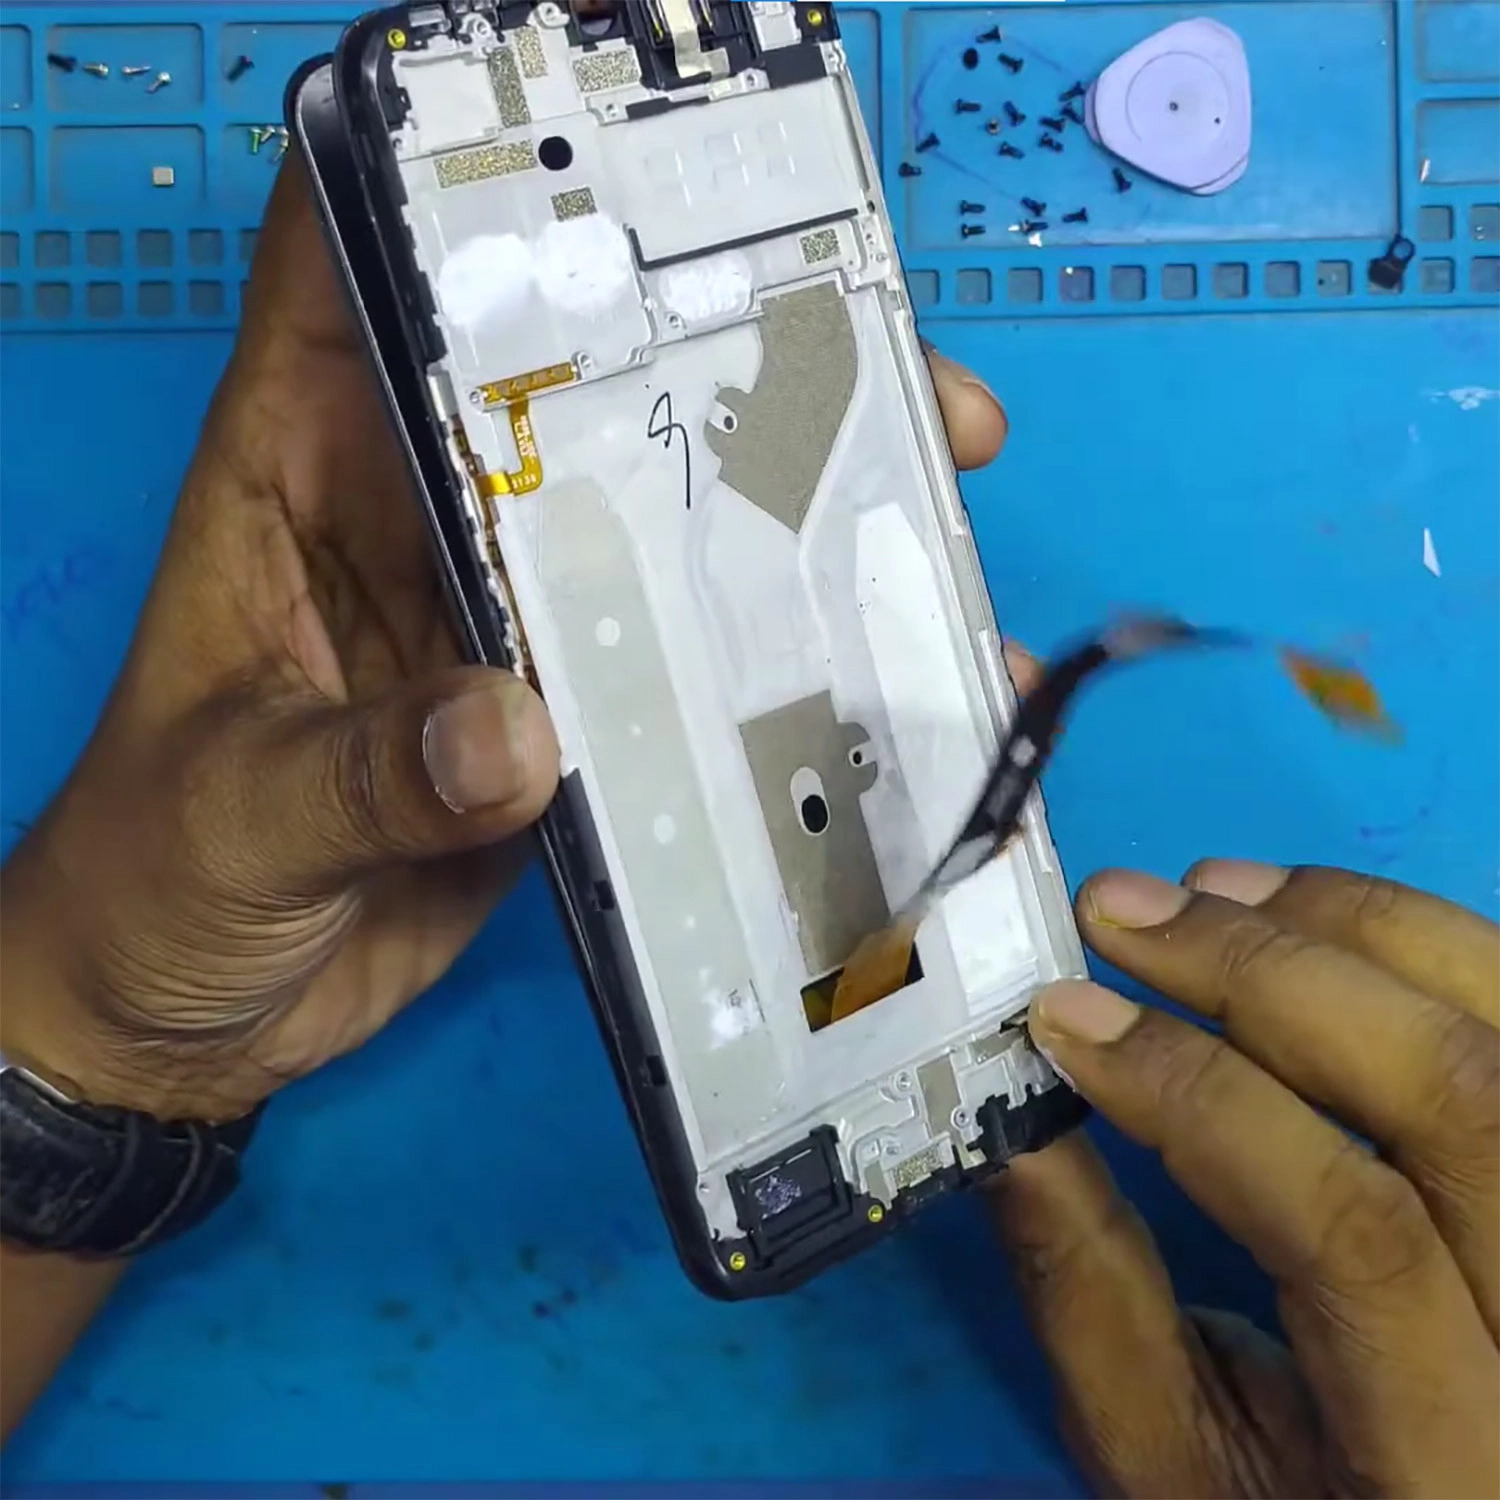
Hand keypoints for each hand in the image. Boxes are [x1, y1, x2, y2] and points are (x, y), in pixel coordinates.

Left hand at [0, 158, 1010, 1121]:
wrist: (194, 1017)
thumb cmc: (153, 878)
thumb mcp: (233, 809)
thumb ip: (361, 770)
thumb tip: (520, 729)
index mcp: (297, 468)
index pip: (363, 267)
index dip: (471, 190)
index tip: (623, 175)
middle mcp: (412, 513)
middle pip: (564, 382)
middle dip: (707, 347)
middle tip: (861, 364)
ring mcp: (497, 612)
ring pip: (642, 515)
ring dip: (764, 501)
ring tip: (908, 500)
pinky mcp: (556, 713)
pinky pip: (666, 660)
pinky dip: (754, 659)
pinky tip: (853, 663)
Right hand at [989, 858, 1497, 1496]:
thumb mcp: (1171, 1457)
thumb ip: (1090, 1295)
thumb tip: (1012, 1111)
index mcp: (1453, 1452)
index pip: (1352, 1233)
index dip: (1198, 1095)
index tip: (1063, 1016)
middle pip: (1459, 1100)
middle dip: (1269, 972)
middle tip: (1125, 912)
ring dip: (1357, 927)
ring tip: (1212, 889)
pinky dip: (1424, 941)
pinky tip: (1320, 919)